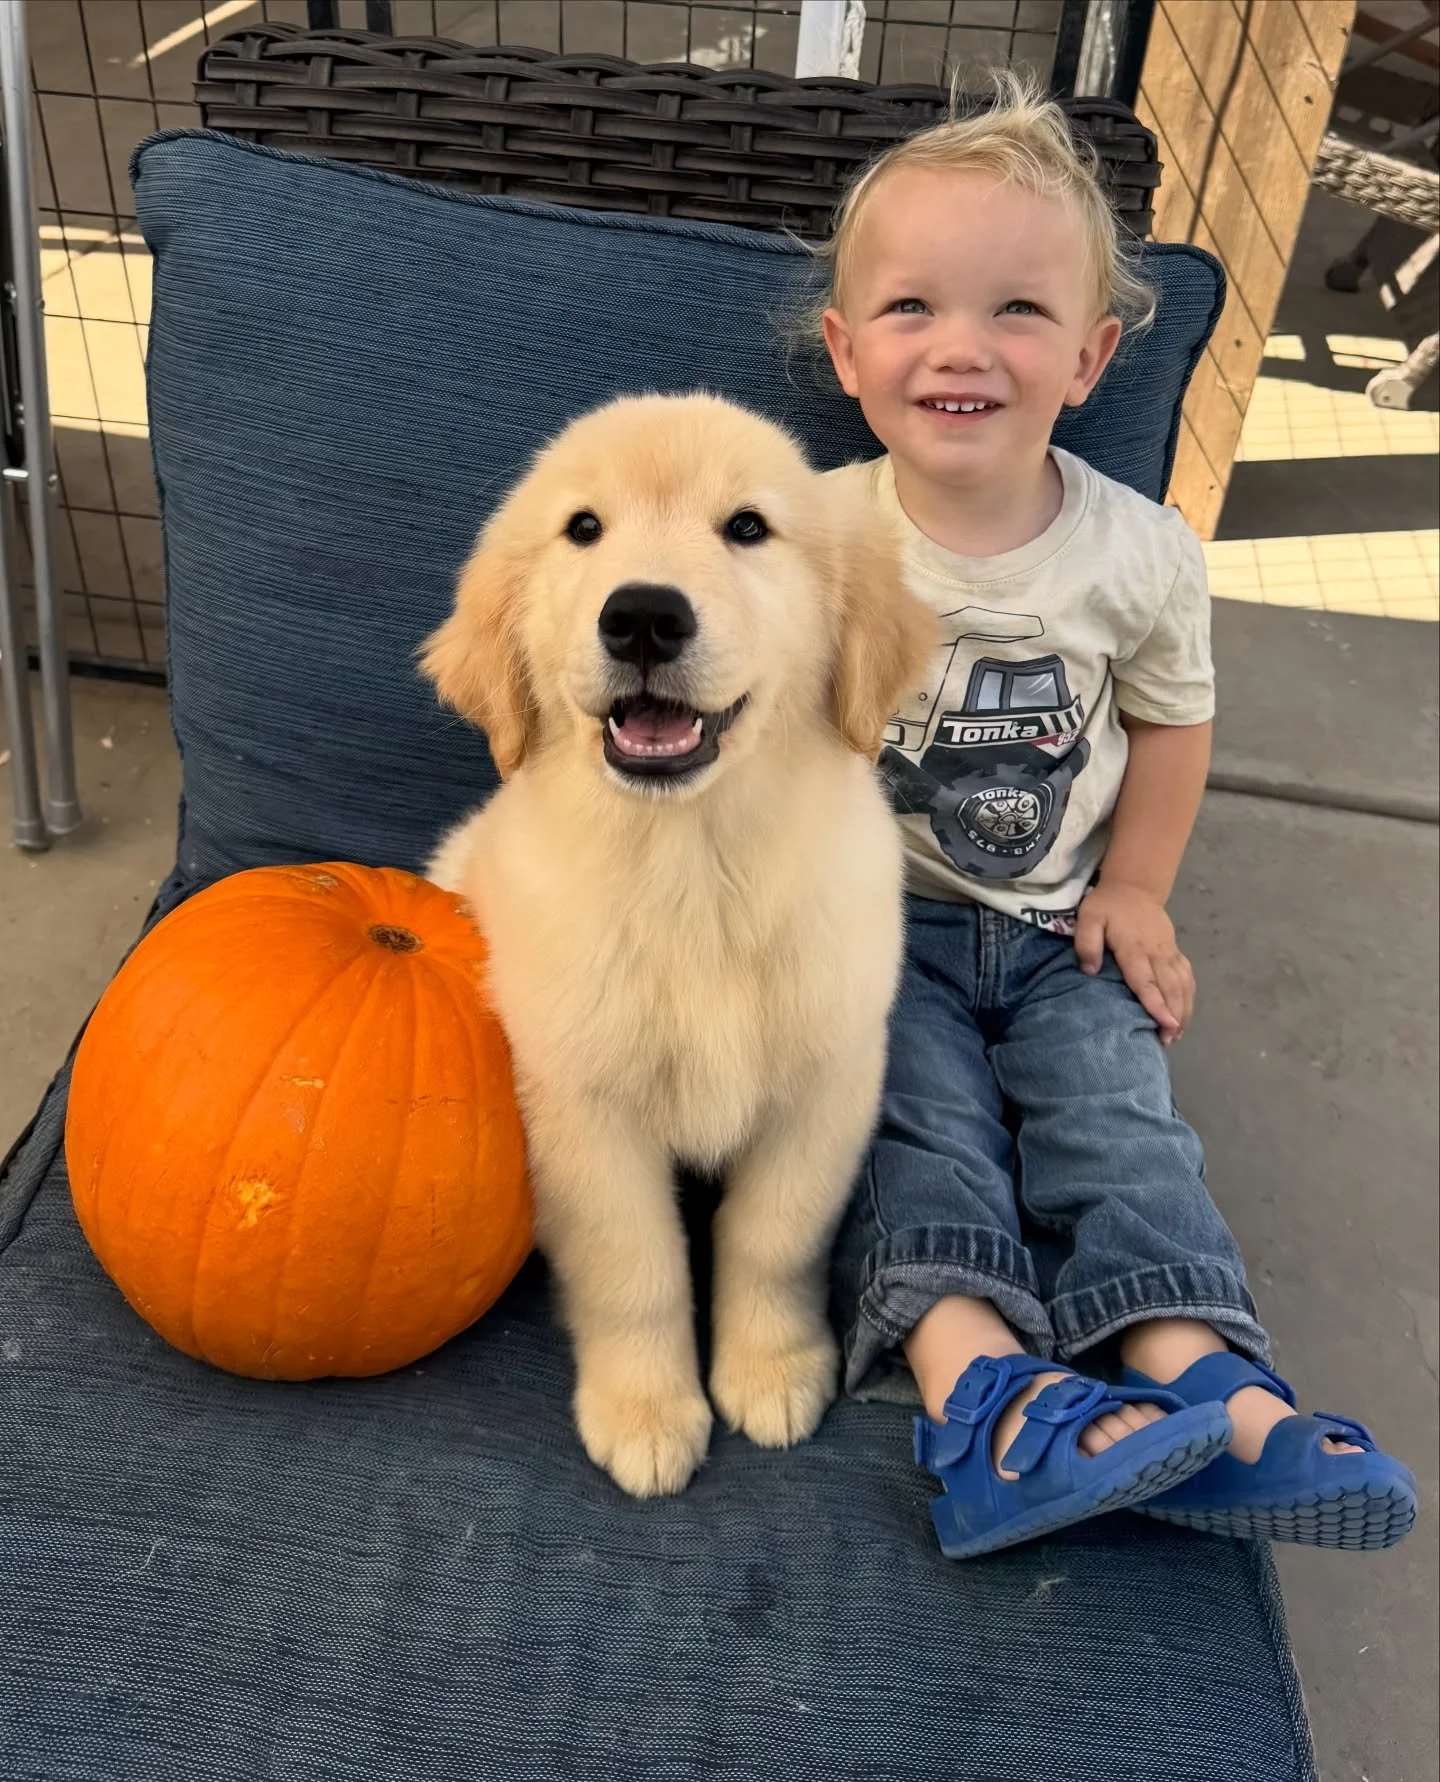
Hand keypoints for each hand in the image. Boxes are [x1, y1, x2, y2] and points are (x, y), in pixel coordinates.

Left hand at [1074, 882, 1193, 1043]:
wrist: (1134, 887)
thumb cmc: (1107, 906)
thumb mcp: (1088, 917)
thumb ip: (1087, 943)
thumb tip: (1089, 970)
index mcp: (1134, 947)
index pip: (1147, 980)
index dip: (1156, 1004)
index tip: (1165, 1025)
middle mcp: (1157, 952)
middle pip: (1169, 987)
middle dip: (1173, 1015)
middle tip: (1168, 1041)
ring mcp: (1169, 952)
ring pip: (1182, 984)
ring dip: (1183, 1010)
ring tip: (1176, 1035)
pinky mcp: (1175, 952)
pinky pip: (1187, 976)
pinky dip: (1188, 997)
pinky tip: (1184, 1014)